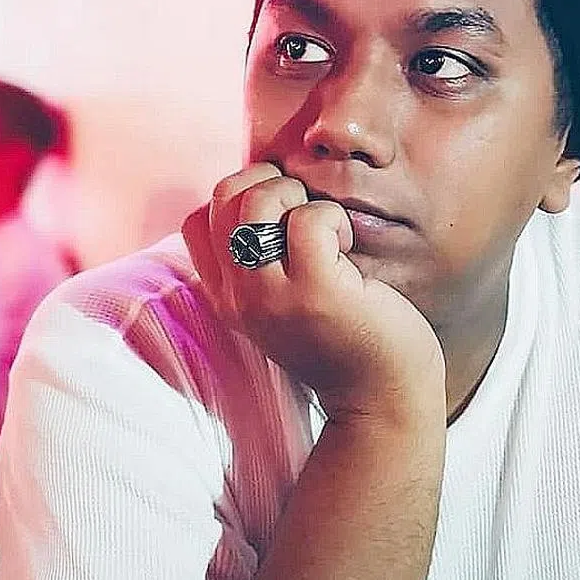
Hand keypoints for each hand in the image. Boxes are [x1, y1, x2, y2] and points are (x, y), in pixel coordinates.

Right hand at [182, 164, 444, 421]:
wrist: (382, 397)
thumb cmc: (344, 336)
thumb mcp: (285, 299)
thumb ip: (262, 259)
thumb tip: (266, 185)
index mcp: (227, 298)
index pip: (197, 221)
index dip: (238, 198)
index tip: (278, 217)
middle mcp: (240, 298)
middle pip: (222, 198)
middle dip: (267, 182)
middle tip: (303, 211)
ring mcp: (273, 296)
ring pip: (258, 202)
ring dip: (298, 196)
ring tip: (324, 229)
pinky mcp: (315, 292)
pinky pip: (309, 220)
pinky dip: (333, 218)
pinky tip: (347, 248)